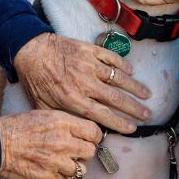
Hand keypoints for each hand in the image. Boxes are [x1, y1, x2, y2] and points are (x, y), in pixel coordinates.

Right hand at [0, 110, 99, 178]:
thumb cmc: (20, 126)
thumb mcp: (48, 114)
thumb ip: (68, 122)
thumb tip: (85, 129)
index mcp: (64, 123)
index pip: (94, 132)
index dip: (94, 136)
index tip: (91, 138)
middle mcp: (62, 142)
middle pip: (90, 151)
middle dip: (85, 151)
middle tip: (77, 150)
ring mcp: (55, 161)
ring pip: (80, 169)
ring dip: (73, 166)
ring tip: (63, 160)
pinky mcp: (46, 177)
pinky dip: (60, 176)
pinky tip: (52, 168)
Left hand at [13, 32, 150, 132]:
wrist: (31, 51)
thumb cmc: (36, 80)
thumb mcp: (43, 105)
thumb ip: (63, 116)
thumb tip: (80, 127)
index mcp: (73, 99)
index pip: (102, 114)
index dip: (119, 122)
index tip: (133, 128)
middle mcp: (84, 83)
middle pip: (115, 98)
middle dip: (134, 107)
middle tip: (148, 114)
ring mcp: (89, 64)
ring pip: (117, 77)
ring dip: (134, 86)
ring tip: (146, 94)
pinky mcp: (90, 50)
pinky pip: (111, 58)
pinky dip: (122, 64)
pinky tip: (131, 71)